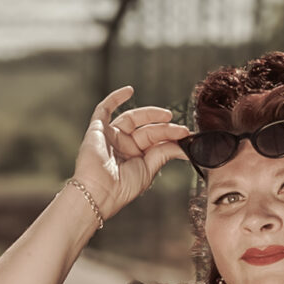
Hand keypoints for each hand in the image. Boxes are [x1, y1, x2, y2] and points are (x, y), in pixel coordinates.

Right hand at [72, 87, 188, 219]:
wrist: (100, 192)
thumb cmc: (122, 187)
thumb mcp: (149, 169)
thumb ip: (164, 153)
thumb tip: (184, 145)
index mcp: (135, 157)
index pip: (155, 140)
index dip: (171, 136)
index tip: (187, 136)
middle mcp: (123, 145)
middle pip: (147, 129)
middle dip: (164, 128)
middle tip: (180, 129)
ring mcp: (110, 136)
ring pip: (133, 118)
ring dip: (150, 114)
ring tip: (167, 115)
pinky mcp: (97, 130)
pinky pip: (103, 110)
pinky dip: (115, 98)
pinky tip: (129, 90)